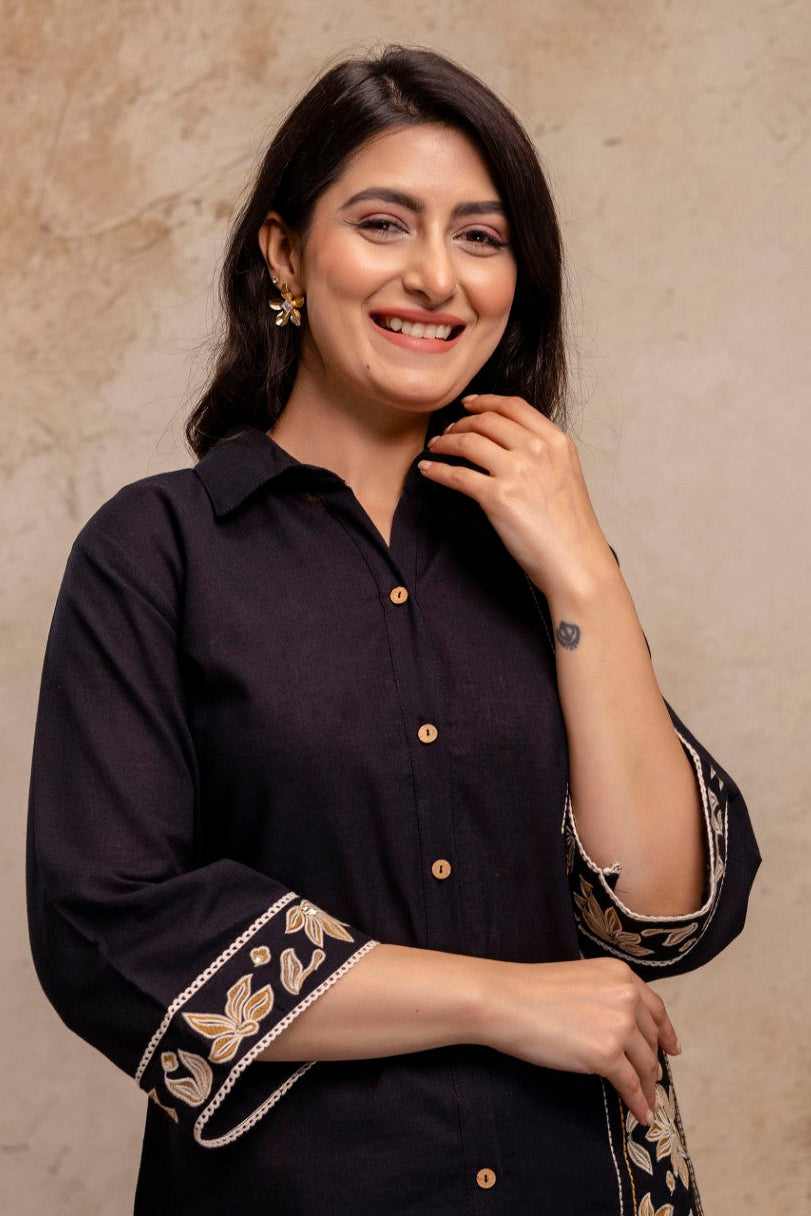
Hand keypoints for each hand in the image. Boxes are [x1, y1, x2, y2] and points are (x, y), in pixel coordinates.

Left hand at [419, 394, 616, 599]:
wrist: (576, 561)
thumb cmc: (571, 528)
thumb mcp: (566, 475)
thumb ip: (542, 454)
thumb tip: (509, 445)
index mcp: (556, 441)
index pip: (513, 406)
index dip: (484, 401)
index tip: (467, 404)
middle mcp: (537, 450)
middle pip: (486, 421)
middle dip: (460, 423)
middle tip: (447, 432)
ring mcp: (517, 472)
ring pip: (467, 442)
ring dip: (444, 442)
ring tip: (435, 448)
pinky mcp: (498, 497)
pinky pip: (456, 475)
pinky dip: (437, 470)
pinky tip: (427, 470)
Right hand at [478, 956, 679, 1125]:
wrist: (505, 1001)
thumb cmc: (530, 991)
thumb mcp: (581, 981)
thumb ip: (607, 998)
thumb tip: (623, 1031)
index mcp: (621, 975)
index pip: (655, 1008)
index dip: (667, 1032)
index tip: (672, 1049)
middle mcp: (627, 997)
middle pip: (651, 1038)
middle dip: (653, 1062)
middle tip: (652, 1080)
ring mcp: (619, 1026)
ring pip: (645, 1064)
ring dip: (648, 1086)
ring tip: (647, 1102)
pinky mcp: (607, 1055)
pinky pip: (631, 1085)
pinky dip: (638, 1102)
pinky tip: (640, 1114)